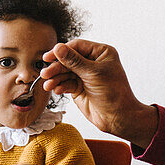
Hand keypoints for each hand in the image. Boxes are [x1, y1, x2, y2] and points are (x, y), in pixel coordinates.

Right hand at [41, 39, 158, 146]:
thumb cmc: (114, 94)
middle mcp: (92, 62)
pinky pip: (66, 83)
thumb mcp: (93, 74)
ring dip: (56, 78)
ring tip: (48, 84)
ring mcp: (85, 75)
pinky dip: (60, 86)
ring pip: (65, 72)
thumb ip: (74, 61)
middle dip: (57, 67)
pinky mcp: (79, 88)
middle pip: (68, 59)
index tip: (49, 57)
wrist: (118, 118)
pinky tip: (57, 90)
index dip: (62, 51)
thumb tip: (58, 48)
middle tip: (46, 74)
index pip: (77, 46)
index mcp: (101, 53)